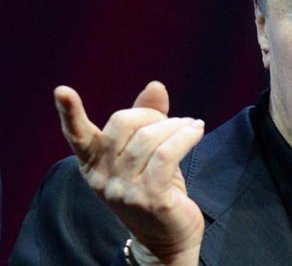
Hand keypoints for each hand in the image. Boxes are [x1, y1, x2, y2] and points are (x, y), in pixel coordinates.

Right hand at [54, 81, 204, 265]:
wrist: (168, 238)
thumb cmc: (157, 188)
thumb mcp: (148, 153)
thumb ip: (148, 119)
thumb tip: (155, 86)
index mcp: (94, 165)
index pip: (78, 136)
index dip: (69, 113)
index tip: (62, 91)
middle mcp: (102, 178)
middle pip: (123, 123)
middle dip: (152, 114)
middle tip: (175, 121)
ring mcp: (124, 190)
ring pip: (149, 138)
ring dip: (176, 125)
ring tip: (192, 126)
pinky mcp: (150, 198)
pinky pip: (168, 154)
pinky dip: (186, 136)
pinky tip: (197, 131)